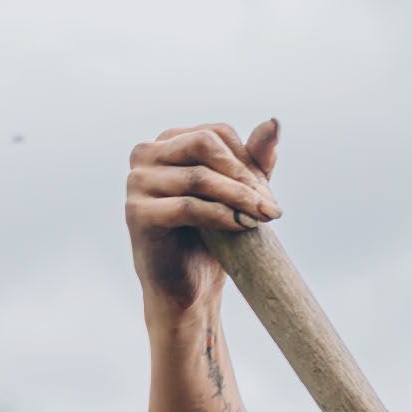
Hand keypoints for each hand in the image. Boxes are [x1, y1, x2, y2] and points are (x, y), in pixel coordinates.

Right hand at [126, 119, 280, 320]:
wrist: (189, 288)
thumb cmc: (212, 239)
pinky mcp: (137, 213)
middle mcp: (145, 154)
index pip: (216, 134)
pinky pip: (188, 206)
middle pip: (205, 146)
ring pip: (199, 177)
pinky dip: (221, 215)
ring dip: (239, 198)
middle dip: (245, 177)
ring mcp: (137, 181)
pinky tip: (241, 226)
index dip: (248, 161)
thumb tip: (274, 123)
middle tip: (271, 209)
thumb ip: (253, 161)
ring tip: (263, 219)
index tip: (268, 194)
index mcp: (168, 143)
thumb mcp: (237, 195)